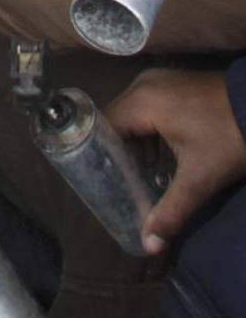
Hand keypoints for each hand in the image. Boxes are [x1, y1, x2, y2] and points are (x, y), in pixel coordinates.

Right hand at [106, 68, 245, 254]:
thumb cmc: (226, 140)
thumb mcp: (199, 180)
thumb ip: (170, 211)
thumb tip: (148, 246)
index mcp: (141, 101)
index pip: (103, 127)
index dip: (99, 155)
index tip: (102, 182)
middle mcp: (143, 84)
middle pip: (117, 120)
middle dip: (119, 153)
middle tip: (121, 184)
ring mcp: (160, 80)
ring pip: (133, 114)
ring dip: (135, 144)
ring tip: (140, 177)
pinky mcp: (174, 83)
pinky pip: (148, 106)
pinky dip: (149, 131)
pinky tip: (160, 157)